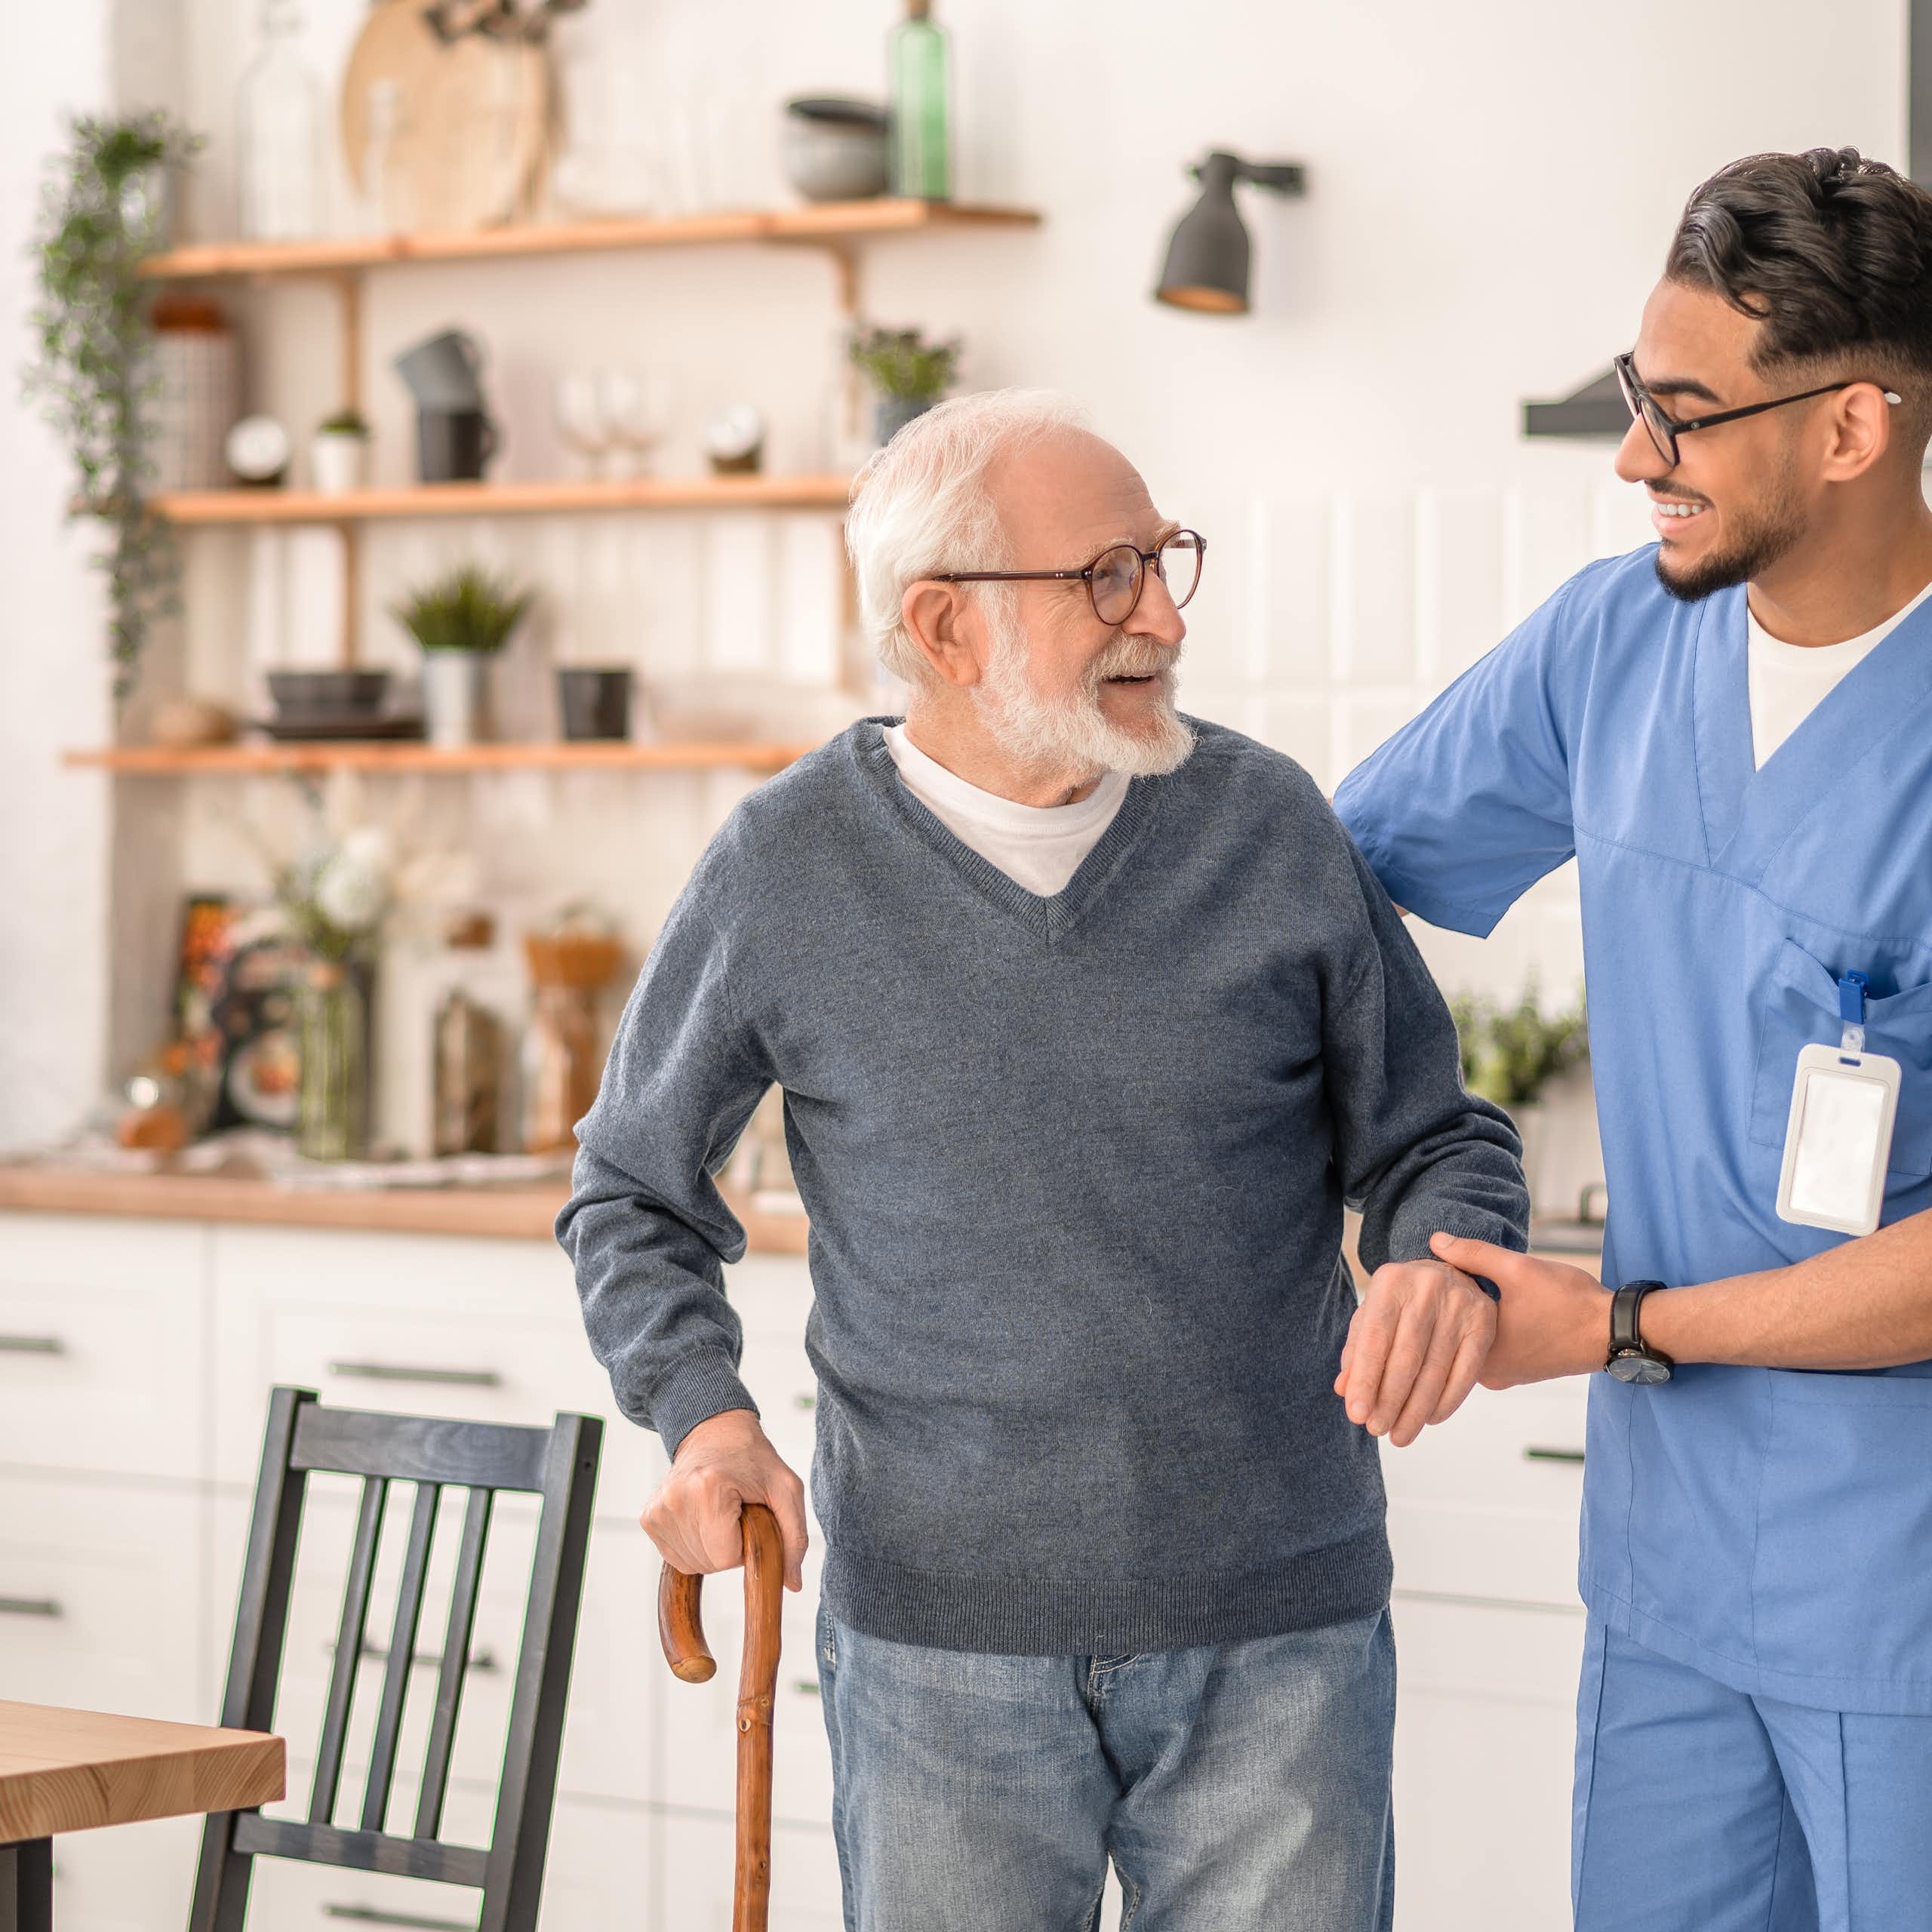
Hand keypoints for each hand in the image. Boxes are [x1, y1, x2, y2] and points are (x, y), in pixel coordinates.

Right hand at [642, 1409, 808, 1592]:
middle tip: (735, 1513)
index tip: (747, 1518)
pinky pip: (675, 1557)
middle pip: (708, 1564)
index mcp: (708, 1488)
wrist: (715, 1433)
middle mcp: (676, 1498)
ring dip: (711, 1548)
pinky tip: (702, 1519)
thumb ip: (795, 1537)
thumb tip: (793, 1584)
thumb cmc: (753, 1459)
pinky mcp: (649, 1517)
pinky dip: (694, 1546)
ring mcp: (658, 1509)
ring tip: (719, 1513)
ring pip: (691, 1564)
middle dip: (728, 1548)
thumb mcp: (786, 1489)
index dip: (744, 1546)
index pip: (725, 1558)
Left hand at [1333, 1258, 1496, 1445]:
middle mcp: (1427, 1287)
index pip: (1374, 1338)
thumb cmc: (1400, 1303)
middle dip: (1389, 1401)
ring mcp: (1459, 1304)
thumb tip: (1344, 1390)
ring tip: (1400, 1434)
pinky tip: (1429, 1419)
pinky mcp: (1484, 1322)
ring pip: (1435, 1370)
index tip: (1356, 1415)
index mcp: (1390, 1281)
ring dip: (1415, 1410)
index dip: (1364, 1380)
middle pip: (1406, 1358)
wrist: (1445, 1273)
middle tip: (1377, 1430)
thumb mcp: (1372, 1315)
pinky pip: (1465, 1373)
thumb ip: (1356, 1350)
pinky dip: (1446, 1402)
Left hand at [1428, 1234, 1611, 1386]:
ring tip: (1479, 1285)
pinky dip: (1491, 1328)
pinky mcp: (1520, 1373)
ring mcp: (1505, 1377)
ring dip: (1475, 1315)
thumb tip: (1436, 1241)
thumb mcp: (1516, 1269)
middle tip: (1460, 1274)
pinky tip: (1499, 1305)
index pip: (1441, 1321)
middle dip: (1457, 1303)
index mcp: (1481, 1354)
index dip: (1442, 1291)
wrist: (1613, 1330)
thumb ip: (1473, 1254)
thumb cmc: (1567, 1300)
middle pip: (1455, 1332)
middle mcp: (1488, 1375)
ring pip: (1474, 1339)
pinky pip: (1492, 1348)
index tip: (1444, 1269)